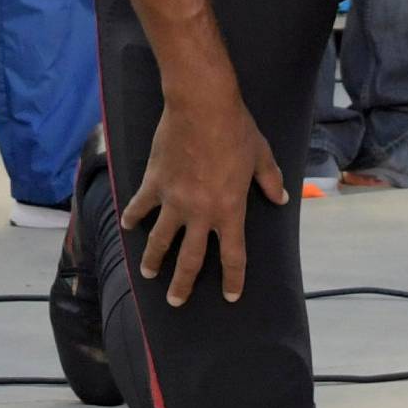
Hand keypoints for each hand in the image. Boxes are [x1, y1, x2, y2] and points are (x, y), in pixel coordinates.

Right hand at [122, 82, 287, 305]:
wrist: (202, 107)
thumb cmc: (236, 129)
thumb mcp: (261, 155)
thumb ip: (270, 180)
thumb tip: (281, 198)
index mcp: (229, 210)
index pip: (233, 255)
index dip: (233, 279)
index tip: (230, 296)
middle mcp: (200, 213)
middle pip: (190, 260)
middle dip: (183, 284)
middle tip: (176, 301)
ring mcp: (174, 201)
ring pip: (160, 241)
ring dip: (153, 260)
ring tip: (147, 273)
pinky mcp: (154, 184)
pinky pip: (140, 206)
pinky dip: (132, 217)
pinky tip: (127, 225)